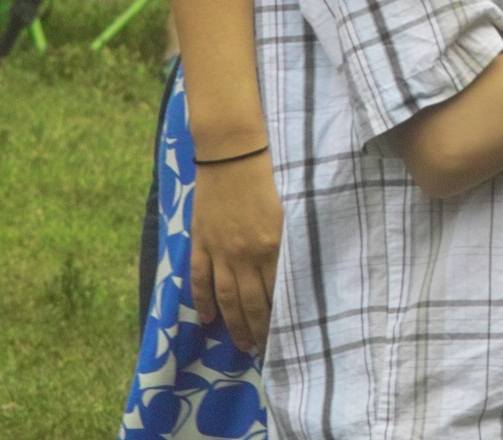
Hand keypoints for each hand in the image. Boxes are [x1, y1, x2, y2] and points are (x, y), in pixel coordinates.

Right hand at [190, 150, 283, 354]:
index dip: (280, 317)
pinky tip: (207, 319)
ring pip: (226, 297)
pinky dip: (202, 300)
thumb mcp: (291, 206)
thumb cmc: (270, 172)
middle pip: (250, 302)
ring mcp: (220, 249)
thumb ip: (294, 238)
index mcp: (271, 245)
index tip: (285, 336)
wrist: (233, 150)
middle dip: (258, 330)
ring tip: (240, 344)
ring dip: (233, 324)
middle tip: (263, 351)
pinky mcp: (201, 240)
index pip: (277, 291)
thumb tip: (302, 267)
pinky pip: (200, 278)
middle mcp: (245, 253)